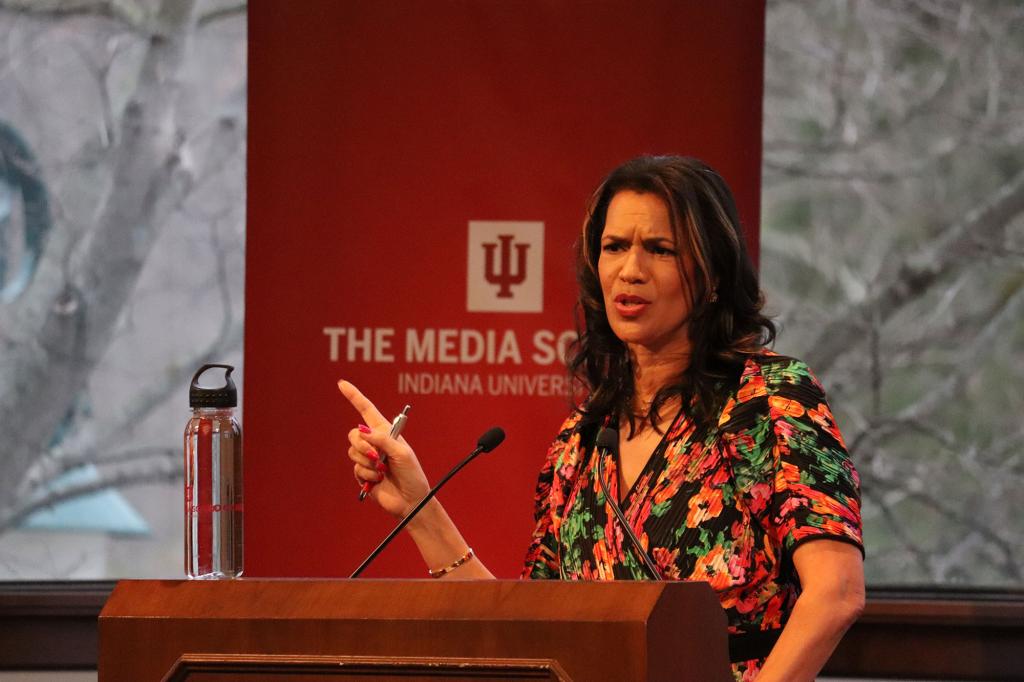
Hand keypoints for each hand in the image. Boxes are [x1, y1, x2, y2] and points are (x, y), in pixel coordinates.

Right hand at [338, 380, 429, 516]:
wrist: (411, 500)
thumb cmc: (412, 474)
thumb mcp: (402, 453)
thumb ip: (383, 440)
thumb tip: (363, 432)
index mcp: (386, 432)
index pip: (367, 410)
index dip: (354, 396)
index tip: (341, 384)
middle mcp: (375, 443)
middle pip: (354, 434)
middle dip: (363, 445)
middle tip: (377, 457)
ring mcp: (368, 458)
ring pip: (353, 452)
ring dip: (368, 463)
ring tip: (383, 471)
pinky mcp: (363, 473)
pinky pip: (355, 468)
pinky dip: (367, 475)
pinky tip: (379, 481)